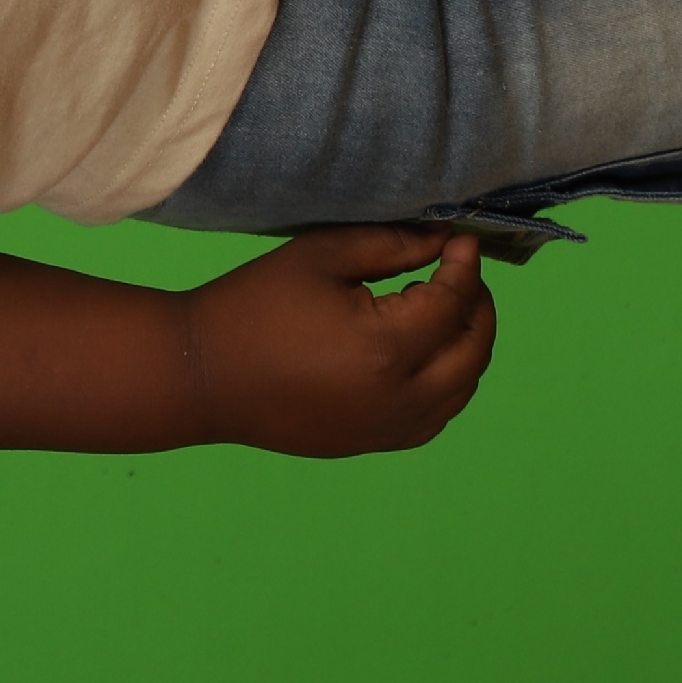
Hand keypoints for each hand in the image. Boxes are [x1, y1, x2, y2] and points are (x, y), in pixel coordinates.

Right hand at [180, 228, 496, 455]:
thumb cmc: (253, 306)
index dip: (464, 265)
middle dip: (478, 304)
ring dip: (467, 346)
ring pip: (464, 388)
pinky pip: (437, 416)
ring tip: (445, 310)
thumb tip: (442, 241)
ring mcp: (392, 428)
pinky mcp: (376, 443)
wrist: (203, 376)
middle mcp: (403, 397)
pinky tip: (425, 355)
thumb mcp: (320, 257)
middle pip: (474, 349)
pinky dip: (448, 382)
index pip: (454, 301)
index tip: (460, 239)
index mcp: (388, 346)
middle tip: (460, 272)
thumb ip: (390, 246)